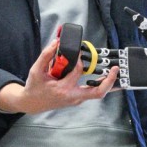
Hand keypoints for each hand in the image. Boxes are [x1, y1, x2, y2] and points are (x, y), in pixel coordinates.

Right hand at [0, 40, 119, 114]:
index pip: (77, 71)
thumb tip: (56, 42)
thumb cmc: (34, 87)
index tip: (78, 50)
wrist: (31, 103)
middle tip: (115, 69)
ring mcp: (76, 99)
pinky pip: (93, 92)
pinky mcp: (77, 99)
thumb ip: (45, 55)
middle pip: (97, 92)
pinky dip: (101, 84)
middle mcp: (72, 96)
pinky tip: (105, 76)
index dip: (78, 58)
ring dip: (107, 83)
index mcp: (62, 89)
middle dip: (108, 81)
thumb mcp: (35, 70)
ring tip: (114, 71)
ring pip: (97, 93)